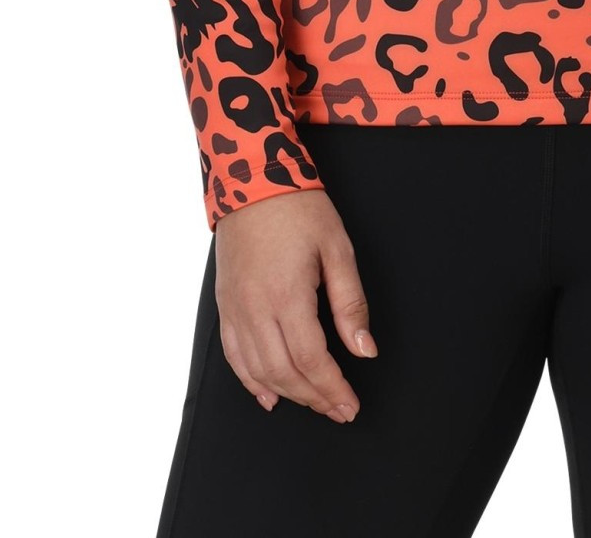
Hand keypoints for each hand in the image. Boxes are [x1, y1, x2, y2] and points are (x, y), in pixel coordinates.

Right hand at [212, 187, 379, 420]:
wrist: (252, 180)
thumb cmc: (300, 209)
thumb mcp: (337, 248)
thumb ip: (350, 303)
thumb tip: (365, 350)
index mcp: (287, 296)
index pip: (312, 360)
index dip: (333, 388)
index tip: (350, 405)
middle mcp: (255, 309)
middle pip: (285, 372)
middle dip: (314, 397)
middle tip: (339, 410)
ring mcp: (235, 309)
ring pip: (257, 370)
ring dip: (287, 393)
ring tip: (313, 403)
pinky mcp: (224, 305)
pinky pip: (233, 355)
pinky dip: (250, 381)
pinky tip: (268, 395)